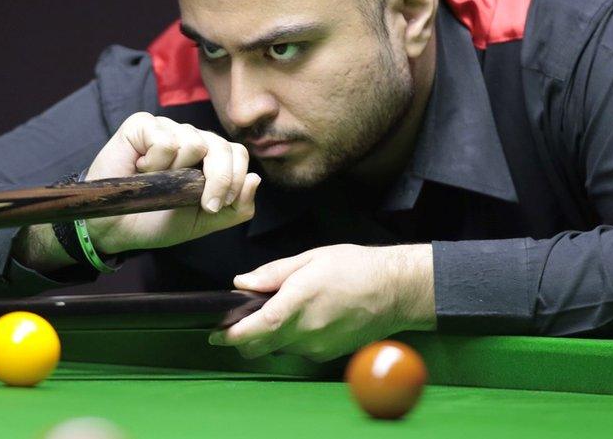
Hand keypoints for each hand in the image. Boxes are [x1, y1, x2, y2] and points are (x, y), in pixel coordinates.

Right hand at [84, 112, 260, 252]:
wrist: (115, 229)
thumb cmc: (157, 220)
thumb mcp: (203, 222)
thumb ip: (235, 207)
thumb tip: (255, 178)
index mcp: (208, 158)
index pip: (237, 154)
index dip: (233, 179)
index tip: (215, 206)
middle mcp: (190, 138)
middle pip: (222, 145)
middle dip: (219, 179)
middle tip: (203, 204)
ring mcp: (166, 129)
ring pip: (194, 141)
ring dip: (177, 173)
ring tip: (157, 183)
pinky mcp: (141, 124)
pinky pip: (165, 138)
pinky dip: (156, 162)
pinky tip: (141, 170)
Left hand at [209, 244, 435, 361]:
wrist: (396, 290)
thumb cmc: (356, 268)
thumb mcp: (311, 258)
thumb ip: (273, 273)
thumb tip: (242, 282)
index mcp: (298, 302)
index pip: (255, 328)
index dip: (231, 334)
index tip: (216, 333)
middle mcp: (306, 330)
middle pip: (259, 347)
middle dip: (243, 339)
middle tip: (236, 325)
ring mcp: (317, 346)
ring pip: (278, 347)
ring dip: (271, 335)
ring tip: (283, 310)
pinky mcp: (328, 354)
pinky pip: (299, 349)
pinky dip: (292, 337)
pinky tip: (306, 318)